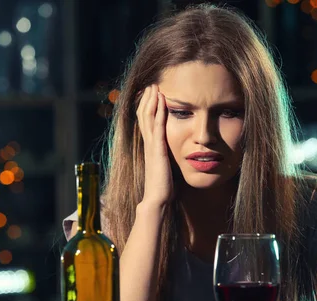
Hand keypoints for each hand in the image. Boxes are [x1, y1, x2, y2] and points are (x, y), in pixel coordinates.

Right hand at [136, 84, 173, 205]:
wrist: (157, 199)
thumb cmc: (163, 186)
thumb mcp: (165, 166)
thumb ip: (166, 157)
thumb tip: (172, 153)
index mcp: (150, 147)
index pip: (146, 122)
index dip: (147, 107)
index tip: (151, 94)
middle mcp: (148, 144)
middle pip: (144, 115)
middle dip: (147, 99)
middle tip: (151, 84)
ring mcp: (151, 146)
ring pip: (148, 118)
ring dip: (151, 101)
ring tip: (154, 87)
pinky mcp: (157, 150)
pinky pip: (157, 127)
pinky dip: (159, 112)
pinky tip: (162, 101)